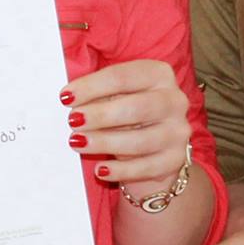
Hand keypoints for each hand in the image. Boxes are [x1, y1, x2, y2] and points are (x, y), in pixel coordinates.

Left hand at [65, 60, 191, 192]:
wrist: (153, 146)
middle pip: (137, 107)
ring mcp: (177, 131)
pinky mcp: (175, 159)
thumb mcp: (115, 96)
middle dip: (101, 115)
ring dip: (106, 142)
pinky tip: (101, 170)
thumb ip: (97, 94)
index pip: (123, 76)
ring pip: (142, 140)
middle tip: (73, 121)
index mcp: (159, 74)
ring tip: (78, 143)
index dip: (92, 86)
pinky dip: (121, 170)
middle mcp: (174, 100)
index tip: (66, 97)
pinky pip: (147, 167)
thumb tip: (69, 99)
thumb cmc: (127, 114)